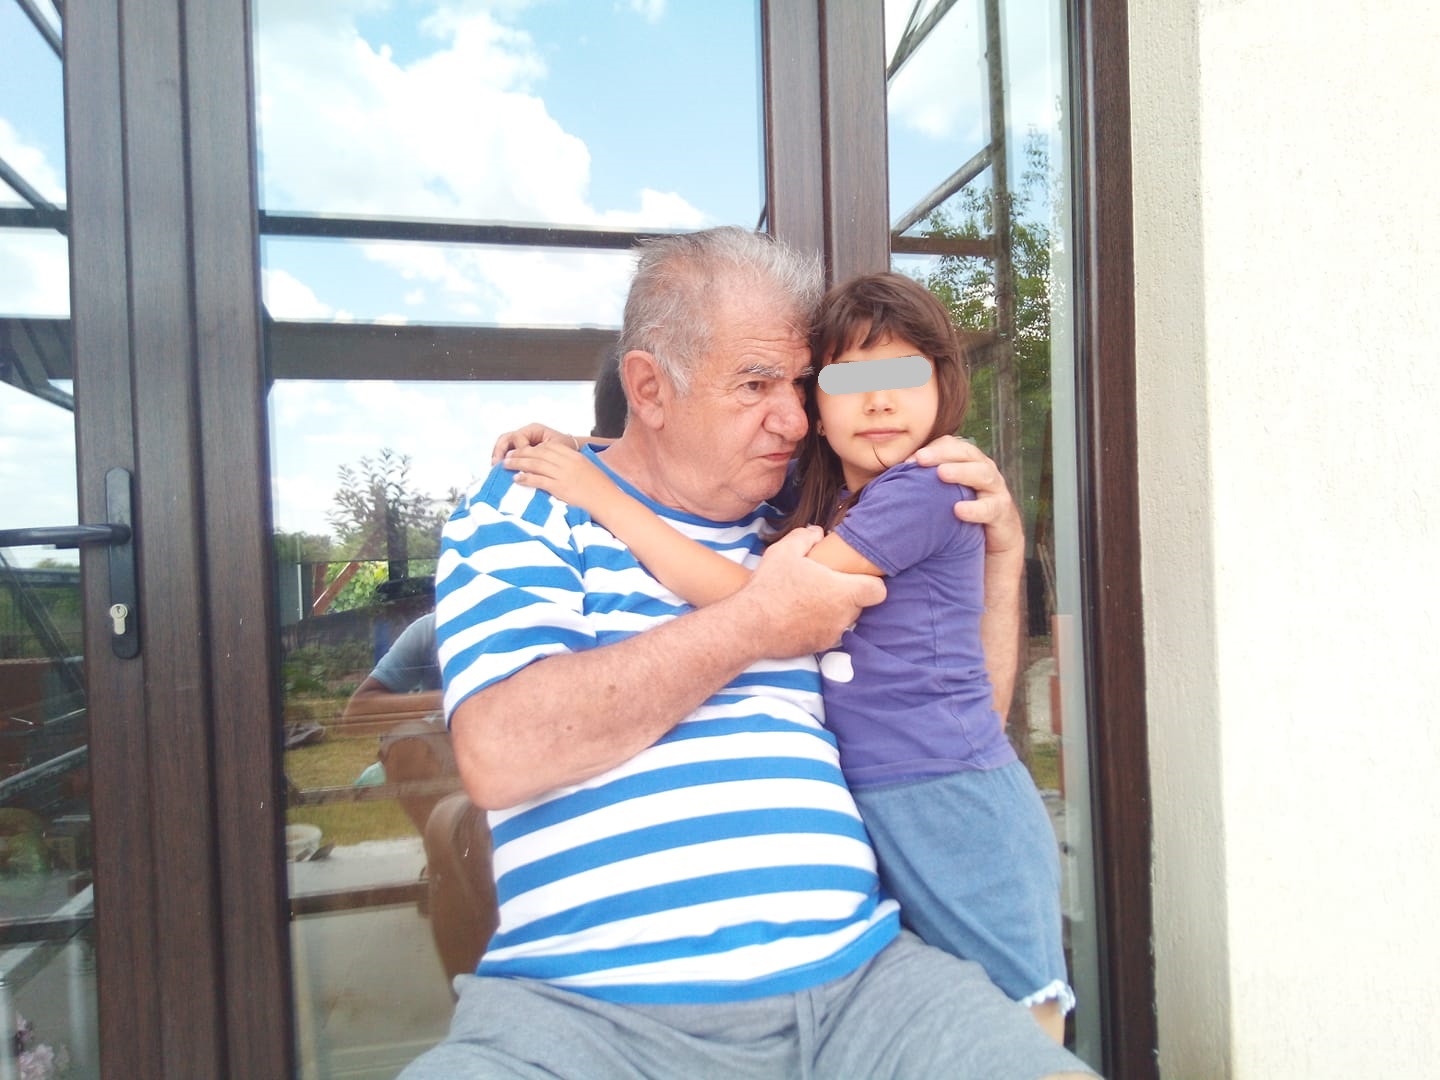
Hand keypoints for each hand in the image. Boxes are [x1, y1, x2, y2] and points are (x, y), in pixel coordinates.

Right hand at [490, 423, 577, 464]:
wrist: (570, 450)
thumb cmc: (566, 447)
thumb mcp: (557, 448)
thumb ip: (542, 452)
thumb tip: (529, 462)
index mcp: (534, 429)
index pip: (519, 437)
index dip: (518, 450)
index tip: (520, 462)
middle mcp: (525, 433)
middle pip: (506, 438)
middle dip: (500, 450)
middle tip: (497, 463)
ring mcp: (520, 441)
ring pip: (503, 444)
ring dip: (498, 455)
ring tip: (495, 466)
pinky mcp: (519, 449)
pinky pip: (506, 452)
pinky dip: (501, 459)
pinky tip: (499, 468)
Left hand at [505, 440, 608, 509]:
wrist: (609, 502)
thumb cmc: (601, 491)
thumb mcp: (588, 471)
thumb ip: (574, 466)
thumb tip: (560, 468)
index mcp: (575, 457)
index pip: (549, 447)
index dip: (533, 448)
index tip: (523, 450)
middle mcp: (568, 463)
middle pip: (539, 453)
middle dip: (521, 453)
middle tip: (508, 455)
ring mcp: (564, 474)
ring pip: (535, 464)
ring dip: (518, 463)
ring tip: (506, 465)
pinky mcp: (560, 487)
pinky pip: (538, 480)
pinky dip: (525, 478)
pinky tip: (517, 479)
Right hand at [738, 526, 885, 655]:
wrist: (749, 627)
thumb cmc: (769, 588)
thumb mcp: (784, 552)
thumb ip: (805, 537)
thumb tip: (817, 532)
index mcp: (843, 592)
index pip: (878, 591)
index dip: (871, 582)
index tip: (857, 576)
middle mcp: (843, 617)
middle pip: (859, 605)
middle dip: (847, 594)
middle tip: (825, 584)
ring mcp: (831, 635)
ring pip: (843, 620)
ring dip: (832, 611)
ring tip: (809, 600)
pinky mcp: (818, 648)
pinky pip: (826, 634)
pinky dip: (818, 625)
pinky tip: (798, 616)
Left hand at [909, 435, 1022, 554]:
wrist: (994, 539)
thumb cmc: (961, 510)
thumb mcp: (944, 494)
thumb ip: (924, 483)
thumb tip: (889, 479)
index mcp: (967, 461)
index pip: (950, 444)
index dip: (931, 449)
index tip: (907, 460)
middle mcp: (983, 469)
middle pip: (966, 453)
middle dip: (943, 453)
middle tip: (921, 458)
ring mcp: (995, 489)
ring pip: (982, 474)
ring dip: (961, 472)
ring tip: (941, 474)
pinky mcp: (1001, 511)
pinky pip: (990, 508)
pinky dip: (975, 508)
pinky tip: (958, 510)